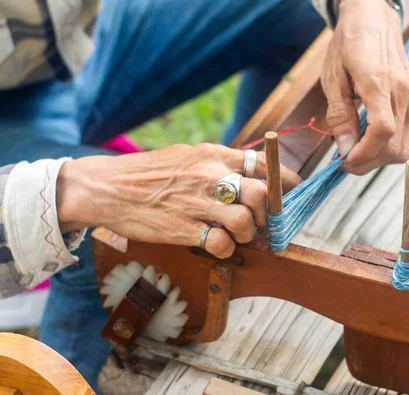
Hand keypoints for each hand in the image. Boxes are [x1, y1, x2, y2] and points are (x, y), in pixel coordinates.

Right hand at [56, 144, 301, 257]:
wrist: (108, 187)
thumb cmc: (151, 173)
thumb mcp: (189, 155)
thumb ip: (221, 163)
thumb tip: (254, 176)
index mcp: (214, 154)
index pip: (266, 165)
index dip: (287, 181)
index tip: (294, 194)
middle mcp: (211, 175)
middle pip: (264, 195)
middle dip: (269, 214)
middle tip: (260, 222)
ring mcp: (197, 202)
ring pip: (247, 222)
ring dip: (247, 234)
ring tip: (234, 235)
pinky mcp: (183, 228)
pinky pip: (222, 244)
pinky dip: (226, 250)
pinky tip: (216, 245)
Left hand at [321, 0, 408, 174]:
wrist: (374, 21)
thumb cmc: (349, 45)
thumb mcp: (333, 78)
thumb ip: (339, 115)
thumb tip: (343, 148)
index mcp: (380, 82)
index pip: (383, 131)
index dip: (364, 153)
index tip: (344, 160)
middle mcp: (404, 93)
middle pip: (395, 147)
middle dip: (368, 162)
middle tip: (345, 160)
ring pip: (406, 148)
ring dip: (380, 158)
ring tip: (358, 150)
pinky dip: (392, 147)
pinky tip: (373, 140)